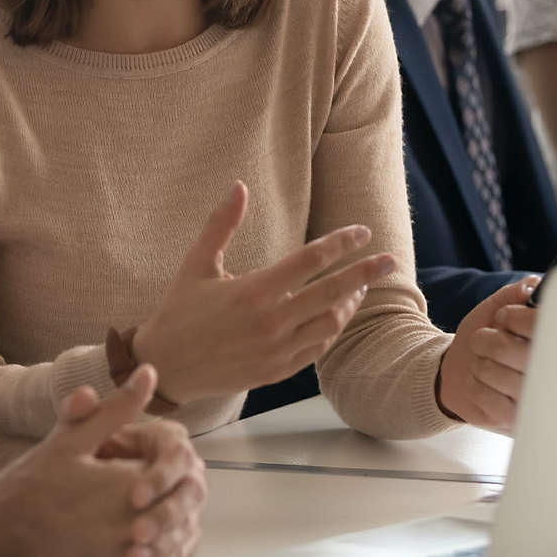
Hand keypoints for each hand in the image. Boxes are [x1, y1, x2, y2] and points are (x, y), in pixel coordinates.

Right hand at [0, 365, 201, 556]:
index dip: (166, 461)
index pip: (177, 470)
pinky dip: (146, 554)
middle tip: (137, 486)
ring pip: (166, 539)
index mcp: (131, 484)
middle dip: (165, 493)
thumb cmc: (32, 485)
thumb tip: (149, 371)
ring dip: (160, 525)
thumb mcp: (72, 439)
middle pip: (176, 506)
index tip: (144, 458)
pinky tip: (122, 539)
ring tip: (131, 511)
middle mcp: (136, 525)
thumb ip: (117, 408)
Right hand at [133, 181, 395, 403]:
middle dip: (365, 274)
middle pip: (332, 293)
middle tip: (390, 260)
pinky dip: (332, 330)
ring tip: (361, 286)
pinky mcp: (276, 372)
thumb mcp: (196, 263)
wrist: (166, 367)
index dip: (340, 243)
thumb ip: (221, 224)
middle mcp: (270, 322)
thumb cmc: (179, 310)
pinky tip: (336, 314)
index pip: (310, 260)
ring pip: (330, 325)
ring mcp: (276, 351)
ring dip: (350, 303)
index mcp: (253, 291)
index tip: (362, 231)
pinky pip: (316, 350)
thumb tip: (238, 185)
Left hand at [437, 277, 537, 433]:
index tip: (506, 319)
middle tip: (490, 340)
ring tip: (487, 364)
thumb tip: (532, 286)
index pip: (545, 329)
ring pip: (496, 372)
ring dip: (481, 363)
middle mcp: (555, 377)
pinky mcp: (516, 422)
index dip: (518, 319)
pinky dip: (476, 385)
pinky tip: (485, 387)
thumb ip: (515, 294)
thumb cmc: (485, 339)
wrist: (459, 374)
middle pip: (517, 351)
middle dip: (491, 340)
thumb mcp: (497, 309)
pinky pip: (485, 395)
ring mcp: (536, 402)